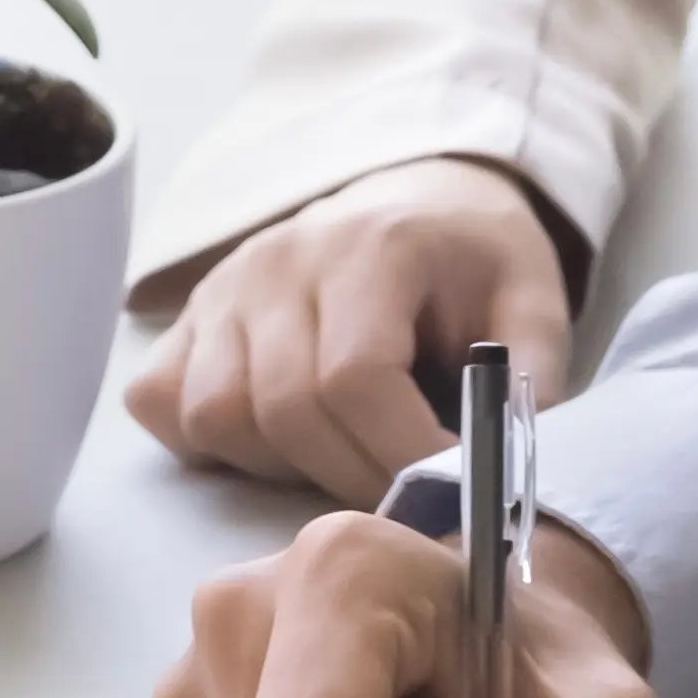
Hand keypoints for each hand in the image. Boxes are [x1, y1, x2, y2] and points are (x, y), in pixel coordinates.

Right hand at [125, 155, 575, 505]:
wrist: (420, 197)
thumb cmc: (475, 261)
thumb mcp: (532, 304)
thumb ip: (527, 386)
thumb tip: (503, 480)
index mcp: (373, 246)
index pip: (356, 377)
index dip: (401, 455)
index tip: (451, 495)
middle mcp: (280, 260)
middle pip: (285, 408)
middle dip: (352, 477)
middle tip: (406, 500)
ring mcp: (223, 288)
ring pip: (217, 416)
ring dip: (282, 465)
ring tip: (346, 458)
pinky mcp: (188, 317)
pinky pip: (164, 403)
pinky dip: (209, 441)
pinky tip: (277, 439)